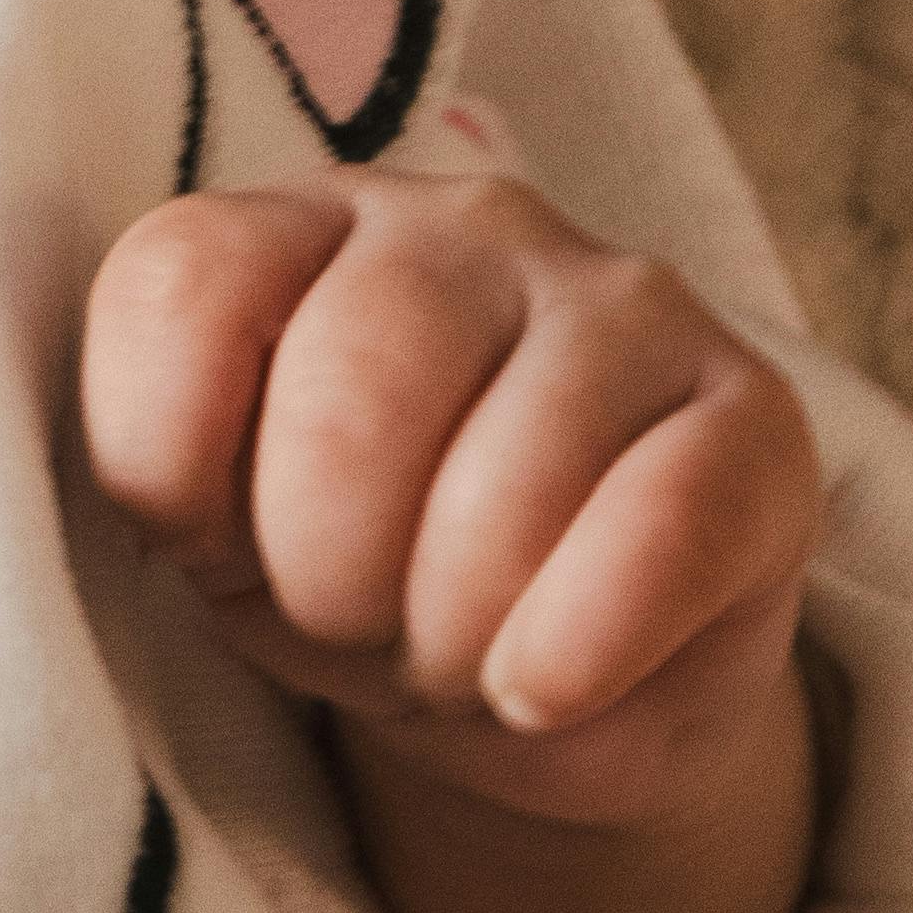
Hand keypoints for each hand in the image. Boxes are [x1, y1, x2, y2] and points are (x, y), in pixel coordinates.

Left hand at [82, 177, 821, 912]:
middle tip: (355, 628)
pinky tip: (540, 685)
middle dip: (327, 575)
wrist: (545, 683)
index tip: (206, 547)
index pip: (181, 287)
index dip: (168, 467)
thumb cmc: (357, 579)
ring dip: (450, 636)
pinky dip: (575, 644)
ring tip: (454, 651)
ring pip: (502, 485)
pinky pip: (658, 530)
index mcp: (296, 227)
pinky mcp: (752, 415)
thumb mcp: (222, 545)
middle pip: (348, 395)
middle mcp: (457, 227)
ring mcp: (617, 301)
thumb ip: (161, 486)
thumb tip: (171, 514)